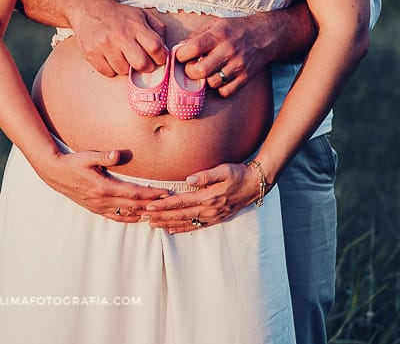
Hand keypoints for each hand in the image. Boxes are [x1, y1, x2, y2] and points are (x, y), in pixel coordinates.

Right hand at [34, 149, 170, 221]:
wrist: (55, 174)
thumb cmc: (73, 162)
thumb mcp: (87, 156)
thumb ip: (103, 156)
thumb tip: (118, 154)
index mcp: (103, 187)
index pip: (134, 193)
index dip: (151, 194)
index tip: (165, 192)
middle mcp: (103, 201)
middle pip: (134, 206)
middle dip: (153, 205)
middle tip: (170, 202)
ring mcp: (99, 207)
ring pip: (127, 215)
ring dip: (144, 214)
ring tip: (160, 212)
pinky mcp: (96, 209)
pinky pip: (117, 218)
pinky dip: (130, 219)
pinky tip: (139, 217)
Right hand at [68, 0, 167, 76]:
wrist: (89, 9)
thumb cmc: (119, 15)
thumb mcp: (141, 14)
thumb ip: (157, 29)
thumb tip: (165, 48)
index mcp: (135, 25)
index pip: (155, 47)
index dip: (161, 57)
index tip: (158, 58)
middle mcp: (120, 36)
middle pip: (141, 64)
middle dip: (146, 67)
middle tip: (143, 63)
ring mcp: (104, 46)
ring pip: (124, 71)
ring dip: (127, 67)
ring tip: (123, 57)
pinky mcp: (91, 54)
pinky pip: (108, 72)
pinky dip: (112, 69)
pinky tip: (111, 58)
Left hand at [140, 162, 261, 233]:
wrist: (256, 185)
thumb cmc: (239, 173)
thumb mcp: (224, 169)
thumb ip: (206, 175)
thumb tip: (189, 179)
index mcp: (209, 197)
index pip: (182, 202)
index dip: (165, 204)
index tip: (150, 205)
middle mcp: (210, 209)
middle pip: (180, 215)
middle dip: (161, 216)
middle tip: (144, 217)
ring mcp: (213, 216)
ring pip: (186, 222)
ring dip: (168, 224)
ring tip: (152, 225)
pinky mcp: (216, 218)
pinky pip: (196, 226)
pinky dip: (183, 229)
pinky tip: (171, 230)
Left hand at [174, 15, 279, 97]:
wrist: (265, 36)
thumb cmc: (234, 29)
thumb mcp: (215, 24)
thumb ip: (195, 36)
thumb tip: (178, 50)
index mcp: (219, 34)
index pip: (192, 48)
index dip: (181, 55)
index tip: (181, 56)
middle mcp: (229, 50)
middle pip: (200, 71)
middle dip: (190, 71)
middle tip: (192, 67)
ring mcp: (238, 65)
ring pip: (212, 83)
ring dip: (206, 79)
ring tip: (208, 71)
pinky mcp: (246, 77)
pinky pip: (225, 91)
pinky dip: (220, 87)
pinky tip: (220, 77)